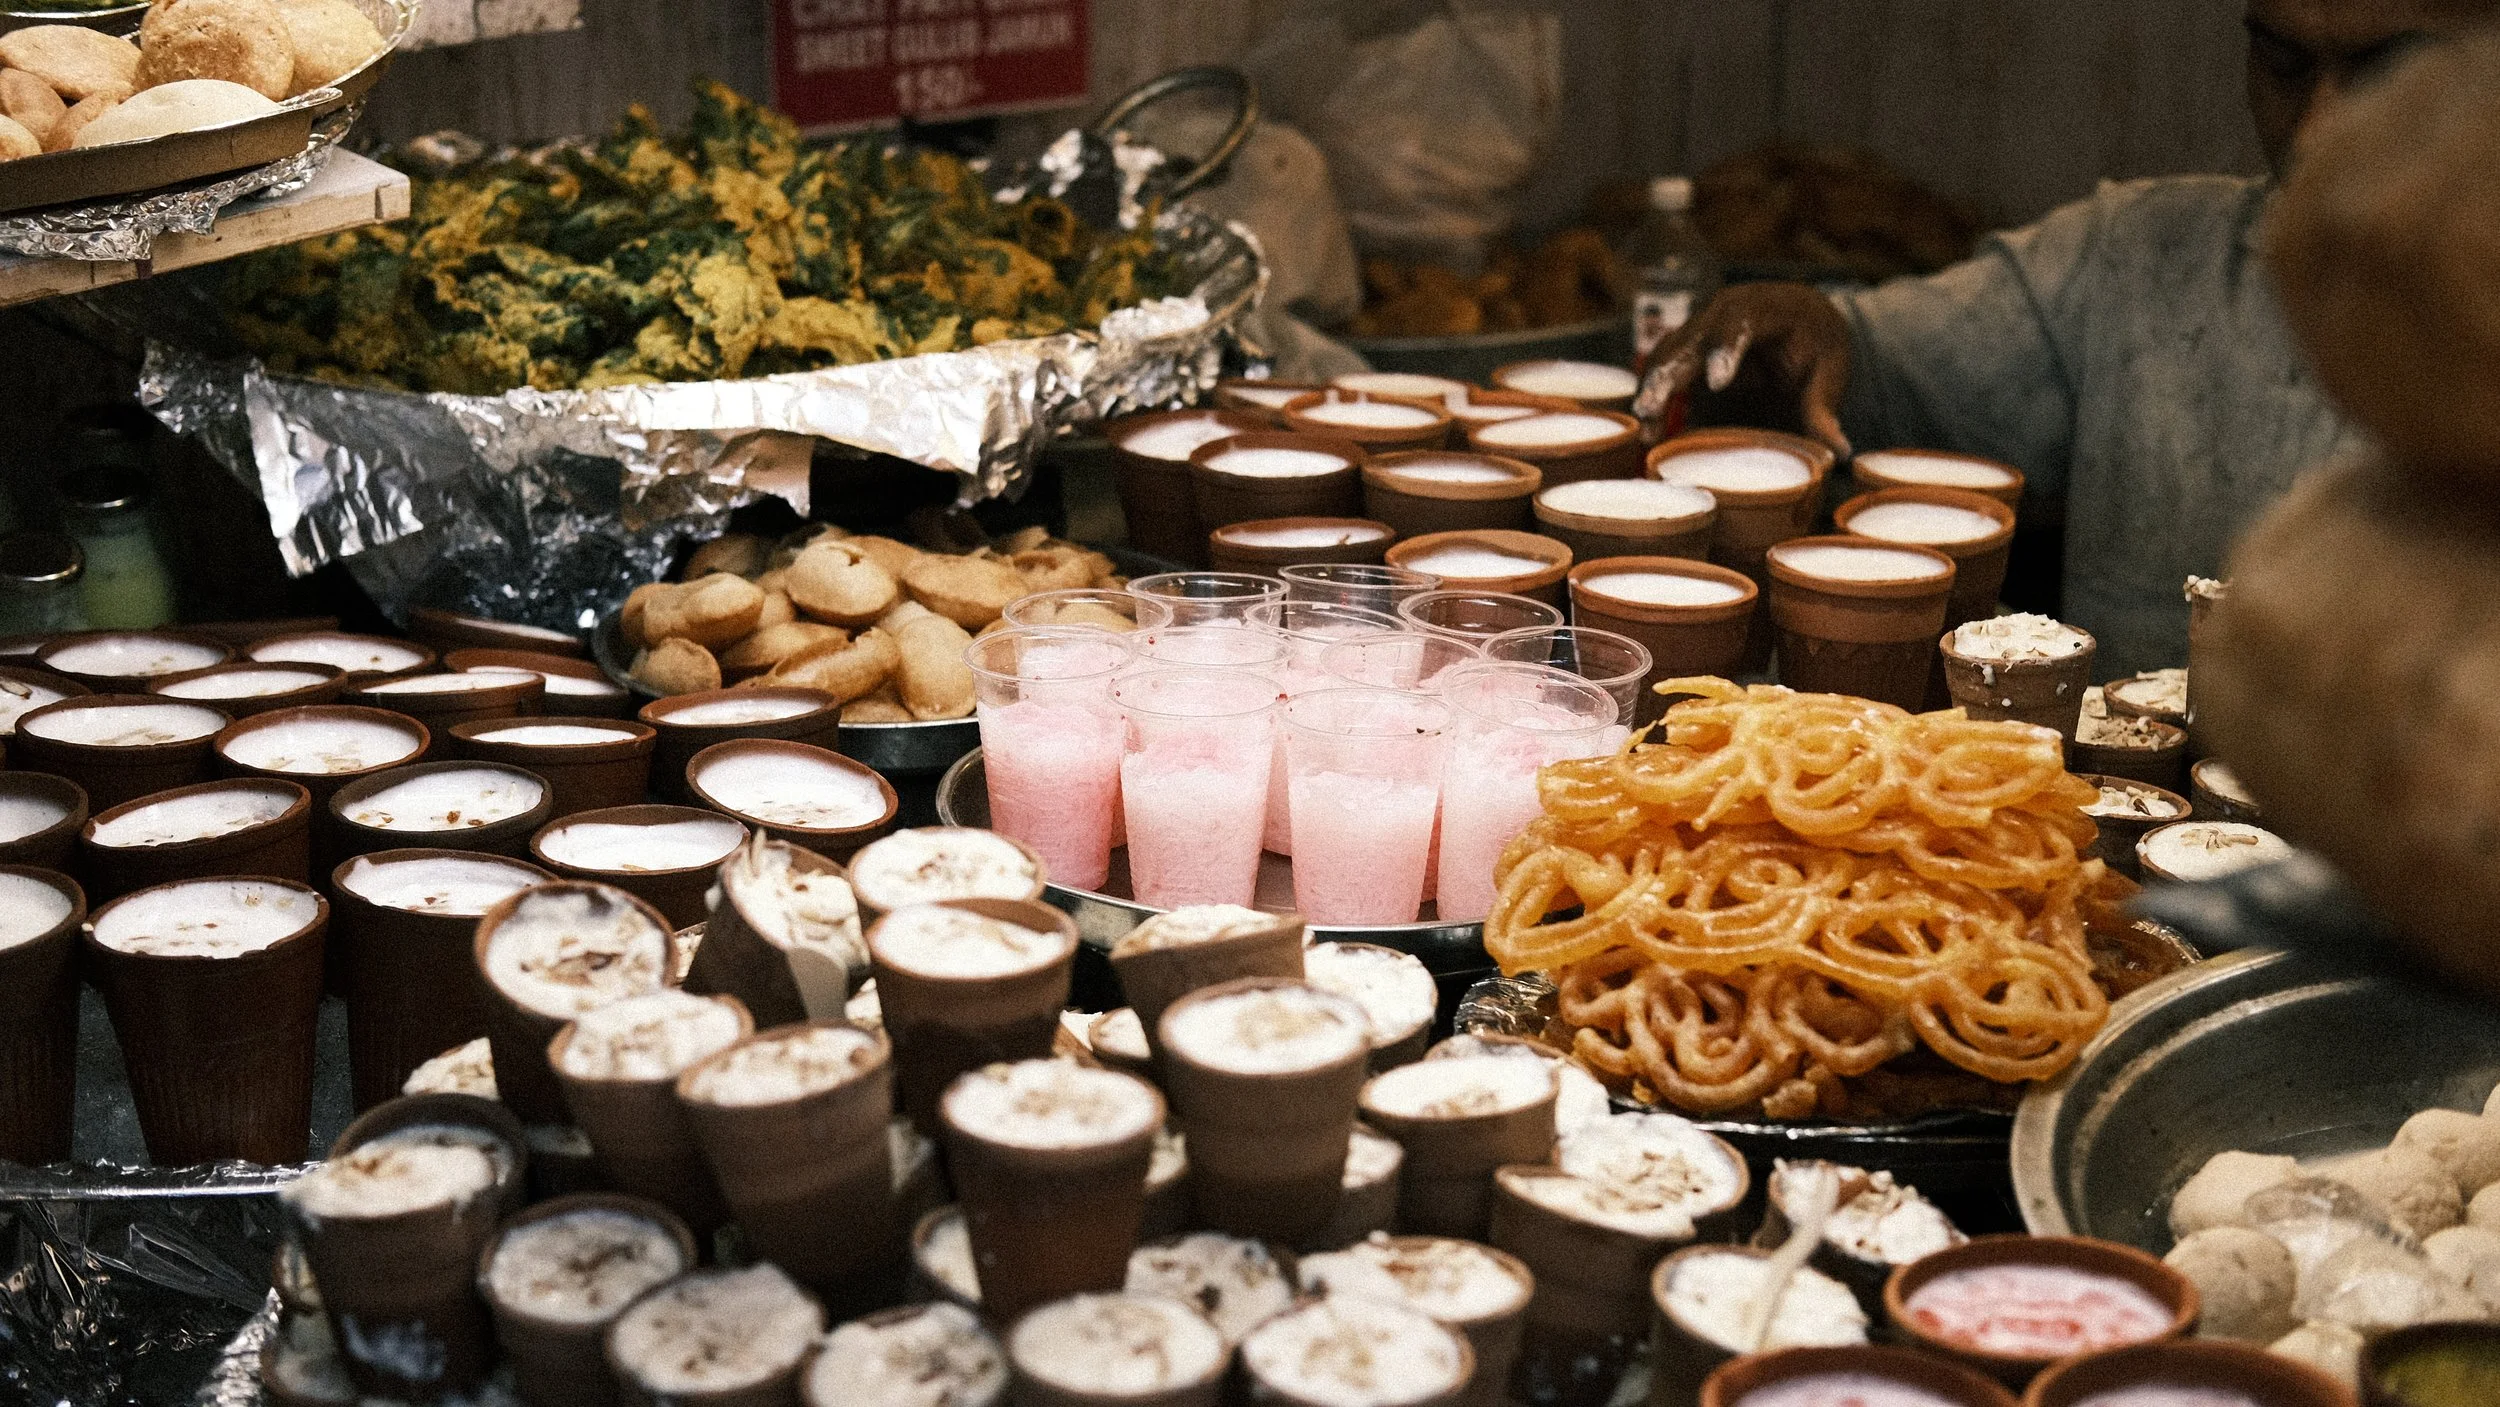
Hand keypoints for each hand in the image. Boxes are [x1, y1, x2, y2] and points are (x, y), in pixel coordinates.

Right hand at [1634, 282, 1852, 454]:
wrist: (1800, 318)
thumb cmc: (1817, 344)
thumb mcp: (1830, 373)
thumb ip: (1825, 410)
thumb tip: (1841, 451)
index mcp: (1767, 307)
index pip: (1742, 321)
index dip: (1726, 348)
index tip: (1718, 383)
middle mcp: (1725, 310)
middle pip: (1692, 337)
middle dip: (1670, 373)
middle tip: (1653, 408)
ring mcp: (1702, 325)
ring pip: (1668, 351)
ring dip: (1653, 388)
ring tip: (1646, 429)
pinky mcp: (1688, 346)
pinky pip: (1662, 366)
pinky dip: (1653, 395)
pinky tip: (1646, 430)